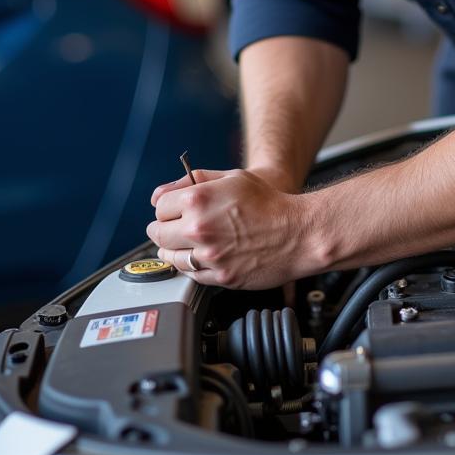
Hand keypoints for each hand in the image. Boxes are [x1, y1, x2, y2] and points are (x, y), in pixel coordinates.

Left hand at [146, 168, 309, 289]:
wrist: (298, 232)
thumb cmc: (270, 203)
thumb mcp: (233, 177)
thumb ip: (195, 180)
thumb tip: (162, 191)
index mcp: (198, 199)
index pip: (159, 207)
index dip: (167, 207)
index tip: (174, 210)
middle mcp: (199, 228)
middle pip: (157, 232)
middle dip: (166, 228)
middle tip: (179, 226)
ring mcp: (208, 255)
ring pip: (169, 256)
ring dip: (176, 248)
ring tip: (194, 242)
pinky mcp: (219, 277)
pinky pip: (189, 274)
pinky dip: (193, 265)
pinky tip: (207, 255)